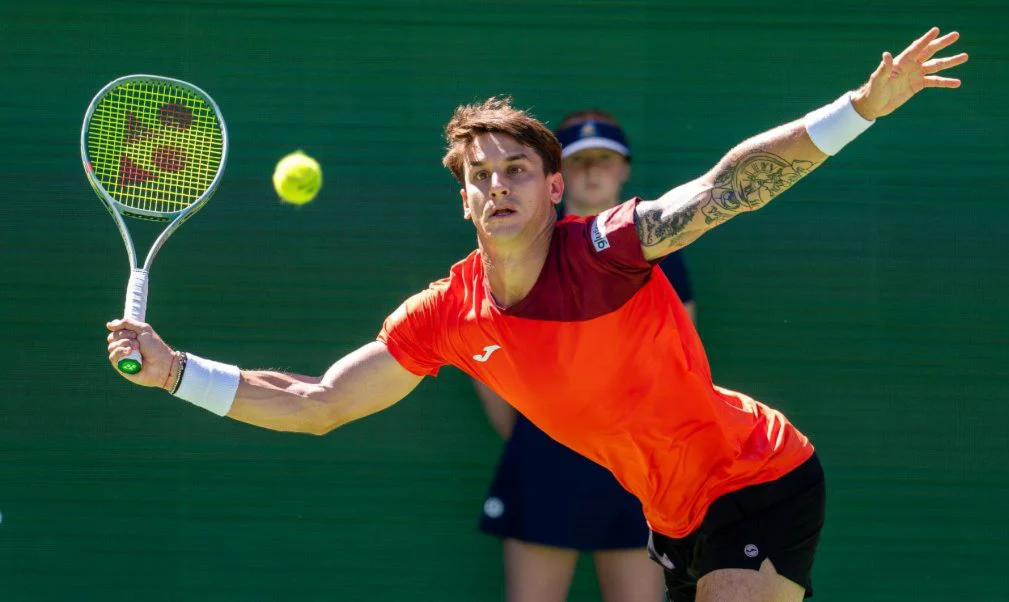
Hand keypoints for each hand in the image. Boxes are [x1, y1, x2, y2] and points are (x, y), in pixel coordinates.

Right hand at [106, 318, 176, 388]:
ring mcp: (122, 356)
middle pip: (112, 337)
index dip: (121, 329)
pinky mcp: (120, 367)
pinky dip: (119, 352)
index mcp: (129, 337)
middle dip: (124, 336)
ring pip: (111, 346)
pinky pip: (112, 357)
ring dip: (123, 344)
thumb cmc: (155, 346)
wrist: (162, 363)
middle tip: (137, 340)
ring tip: (136, 347)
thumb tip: (108, 324)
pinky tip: (129, 352)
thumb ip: (126, 323)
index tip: (133, 332)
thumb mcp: (143, 329)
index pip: (115, 330)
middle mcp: (124, 346)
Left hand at [851, 27, 967, 119]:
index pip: (916, 48)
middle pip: (930, 52)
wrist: (874, 105)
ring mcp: (916, 75)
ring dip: (950, 61)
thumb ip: (884, 68)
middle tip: (956, 35)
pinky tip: (957, 82)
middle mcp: (911, 66)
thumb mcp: (878, 80)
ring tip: (965, 56)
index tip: (936, 30)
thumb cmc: (873, 91)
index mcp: (901, 62)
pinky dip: (945, 82)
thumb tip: (886, 55)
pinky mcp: (918, 85)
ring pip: (936, 65)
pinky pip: (934, 81)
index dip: (925, 39)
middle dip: (942, 43)